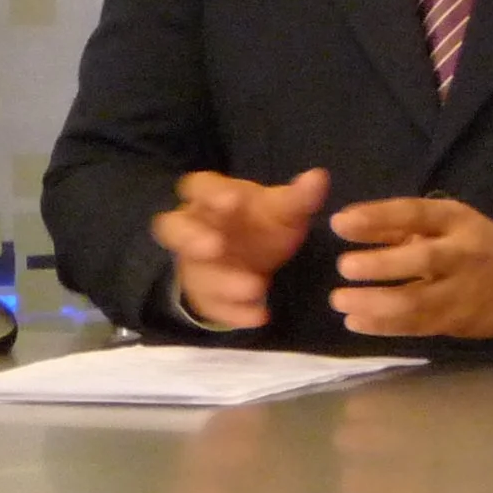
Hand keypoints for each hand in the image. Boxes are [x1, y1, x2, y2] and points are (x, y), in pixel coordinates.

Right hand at [152, 168, 329, 329]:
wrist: (254, 256)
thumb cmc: (262, 221)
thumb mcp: (283, 209)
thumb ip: (298, 197)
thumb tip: (319, 176)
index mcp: (210, 198)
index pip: (198, 187)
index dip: (210, 193)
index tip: (232, 200)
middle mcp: (194, 229)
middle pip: (173, 228)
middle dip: (191, 238)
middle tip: (214, 247)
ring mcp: (194, 264)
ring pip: (195, 272)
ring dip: (222, 282)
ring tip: (255, 288)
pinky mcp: (204, 294)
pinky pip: (211, 305)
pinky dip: (234, 312)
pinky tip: (260, 316)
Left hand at [327, 197, 492, 339]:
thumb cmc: (472, 246)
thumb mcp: (445, 223)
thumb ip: (398, 225)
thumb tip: (345, 223)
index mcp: (458, 222)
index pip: (418, 214)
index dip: (379, 217)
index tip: (339, 222)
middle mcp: (463, 255)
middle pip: (424, 260)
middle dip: (381, 264)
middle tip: (344, 266)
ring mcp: (461, 292)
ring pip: (417, 301)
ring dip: (374, 303)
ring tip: (340, 301)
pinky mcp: (454, 322)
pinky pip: (415, 327)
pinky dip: (382, 326)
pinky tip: (355, 321)